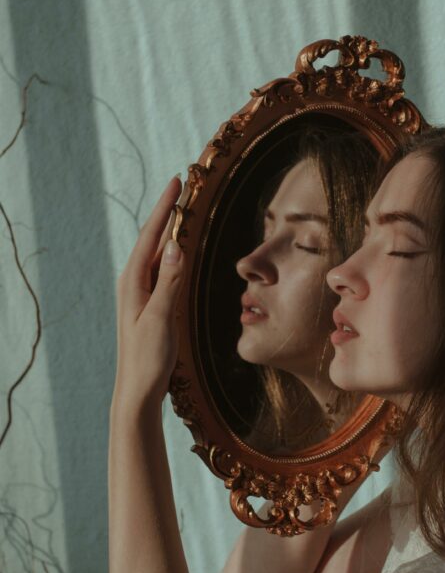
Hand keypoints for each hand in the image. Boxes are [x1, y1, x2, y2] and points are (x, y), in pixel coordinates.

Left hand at [113, 176, 183, 410]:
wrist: (137, 391)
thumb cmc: (146, 358)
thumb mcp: (160, 318)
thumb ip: (168, 282)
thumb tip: (176, 245)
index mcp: (133, 281)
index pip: (152, 235)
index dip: (165, 207)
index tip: (176, 181)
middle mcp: (134, 282)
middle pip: (153, 239)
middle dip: (168, 212)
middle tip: (183, 187)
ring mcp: (141, 293)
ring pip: (158, 253)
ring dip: (171, 231)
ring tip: (184, 209)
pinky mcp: (150, 305)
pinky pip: (163, 269)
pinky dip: (174, 253)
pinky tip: (181, 250)